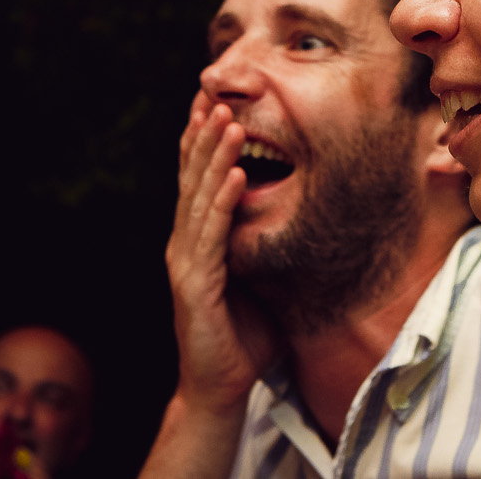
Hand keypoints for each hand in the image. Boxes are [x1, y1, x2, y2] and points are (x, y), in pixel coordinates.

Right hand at [165, 93, 276, 414]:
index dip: (201, 139)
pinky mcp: (194, 284)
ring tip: (228, 120)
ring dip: (213, 156)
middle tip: (216, 92)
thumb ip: (261, 243)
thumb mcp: (256, 277)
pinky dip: (222, 201)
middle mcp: (184, 244)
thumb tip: (296, 210)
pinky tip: (233, 174)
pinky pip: (210, 235)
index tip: (213, 99)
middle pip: (192, 177)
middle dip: (204, 133)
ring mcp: (185, 262)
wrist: (218, 389)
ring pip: (199, 197)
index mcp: (197, 240)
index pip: (196, 179)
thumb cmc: (243, 335)